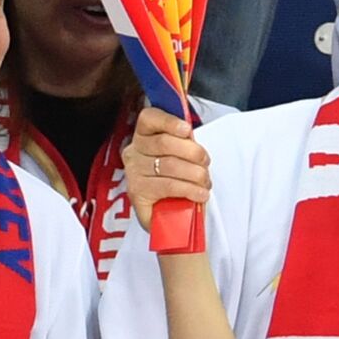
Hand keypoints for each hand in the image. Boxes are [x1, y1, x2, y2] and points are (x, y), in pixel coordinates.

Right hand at [122, 108, 211, 231]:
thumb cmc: (179, 183)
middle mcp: (133, 152)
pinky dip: (189, 189)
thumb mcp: (183, 158)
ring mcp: (133, 173)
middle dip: (193, 153)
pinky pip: (167, 186)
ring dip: (195, 174)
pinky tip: (200, 194)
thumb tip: (191, 134)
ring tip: (205, 183)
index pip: (149, 118)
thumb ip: (184, 143)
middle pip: (164, 142)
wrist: (173, 220)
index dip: (169, 121)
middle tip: (205, 165)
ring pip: (169, 165)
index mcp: (143, 137)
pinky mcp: (137, 193)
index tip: (187, 129)